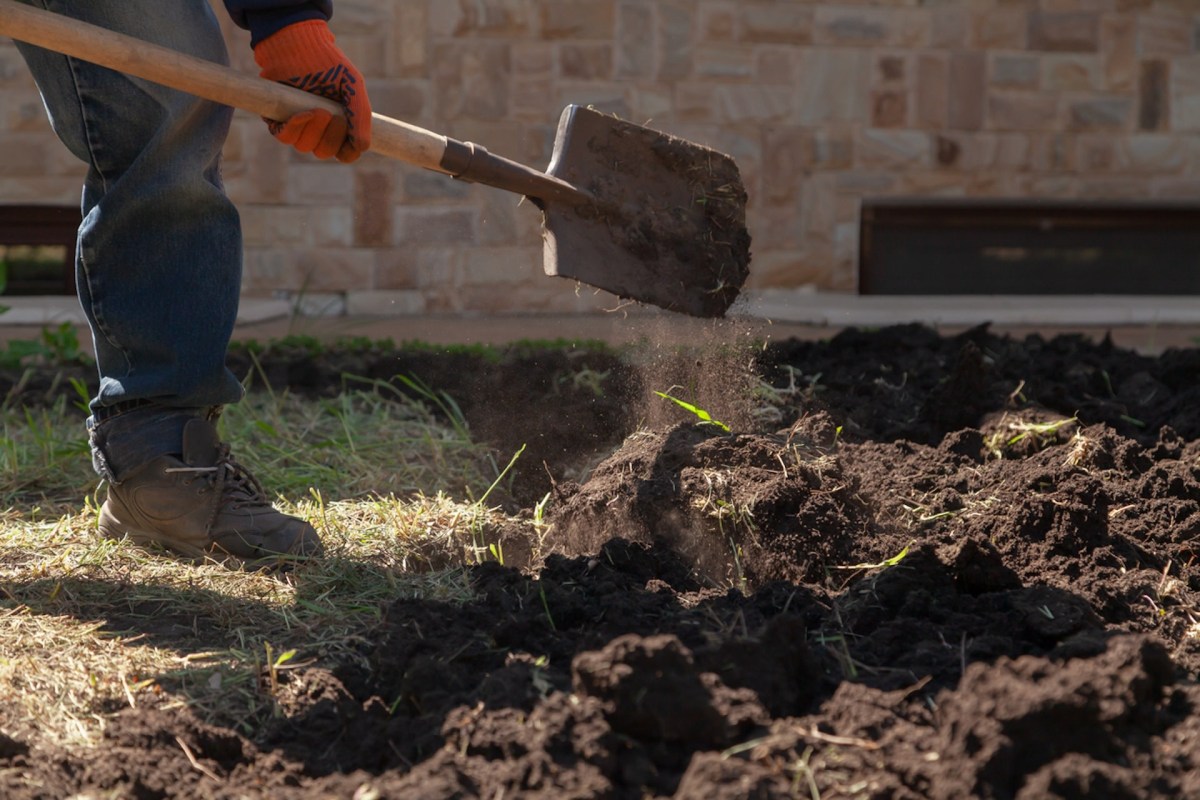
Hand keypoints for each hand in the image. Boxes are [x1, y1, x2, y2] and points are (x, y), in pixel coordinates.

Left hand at [253, 20, 371, 162]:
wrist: (297, 44)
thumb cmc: (328, 63)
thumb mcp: (354, 86)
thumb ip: (362, 116)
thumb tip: (362, 148)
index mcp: (339, 125)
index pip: (344, 154)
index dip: (346, 151)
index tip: (348, 133)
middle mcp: (317, 129)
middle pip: (323, 152)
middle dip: (330, 136)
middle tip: (331, 113)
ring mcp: (297, 125)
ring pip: (304, 146)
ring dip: (313, 130)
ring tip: (317, 108)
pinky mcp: (277, 119)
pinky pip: (285, 137)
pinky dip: (295, 127)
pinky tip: (302, 112)